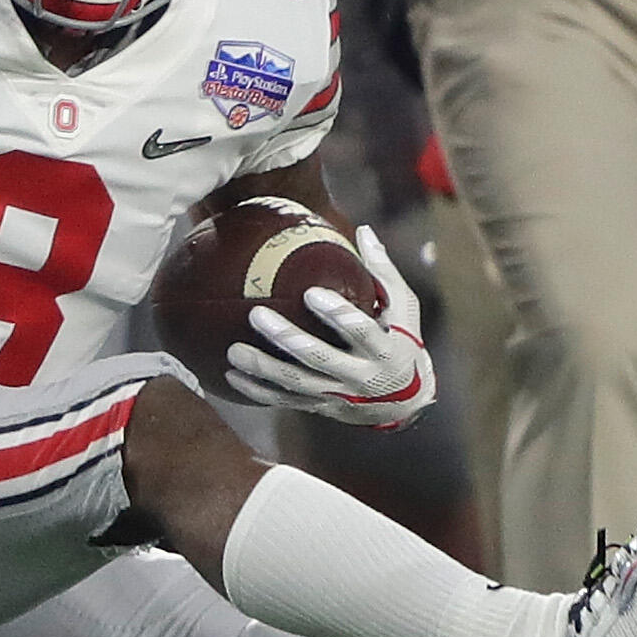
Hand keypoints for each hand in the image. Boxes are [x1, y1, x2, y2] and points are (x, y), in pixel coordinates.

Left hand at [220, 226, 434, 426]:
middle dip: (287, 339)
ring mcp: (339, 396)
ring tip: (233, 350)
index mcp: (384, 350)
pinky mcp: (321, 407)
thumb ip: (383, 273)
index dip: (337, 315)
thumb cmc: (402, 341)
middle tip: (256, 314)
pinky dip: (258, 391)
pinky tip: (231, 376)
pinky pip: (286, 400)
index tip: (310, 293)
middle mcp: (361, 377)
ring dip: (263, 368)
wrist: (406, 402)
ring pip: (297, 383)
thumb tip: (364, 229)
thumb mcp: (405, 309)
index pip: (361, 332)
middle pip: (320, 359)